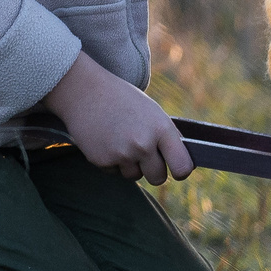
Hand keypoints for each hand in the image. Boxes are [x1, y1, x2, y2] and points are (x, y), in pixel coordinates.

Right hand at [42, 52, 192, 183]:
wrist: (86, 92)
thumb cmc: (124, 100)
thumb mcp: (153, 112)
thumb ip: (167, 137)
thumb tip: (184, 164)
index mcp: (161, 129)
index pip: (182, 167)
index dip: (181, 171)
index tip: (177, 170)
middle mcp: (143, 144)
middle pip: (158, 178)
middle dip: (154, 170)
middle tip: (145, 154)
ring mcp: (122, 154)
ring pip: (135, 176)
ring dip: (131, 165)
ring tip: (122, 140)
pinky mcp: (102, 161)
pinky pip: (115, 172)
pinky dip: (112, 162)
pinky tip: (107, 141)